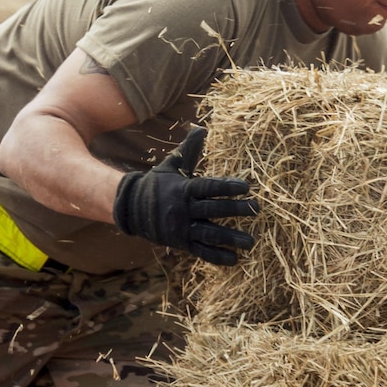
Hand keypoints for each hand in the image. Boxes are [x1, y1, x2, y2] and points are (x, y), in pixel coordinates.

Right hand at [112, 126, 257, 265]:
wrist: (131, 207)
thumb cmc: (157, 183)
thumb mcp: (171, 164)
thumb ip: (189, 149)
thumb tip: (202, 128)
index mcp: (183, 188)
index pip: (209, 187)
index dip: (228, 187)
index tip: (247, 187)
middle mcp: (183, 209)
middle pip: (213, 210)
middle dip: (236, 210)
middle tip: (256, 210)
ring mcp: (182, 228)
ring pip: (210, 234)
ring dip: (231, 238)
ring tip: (250, 241)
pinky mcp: (181, 243)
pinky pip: (201, 251)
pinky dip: (217, 257)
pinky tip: (234, 259)